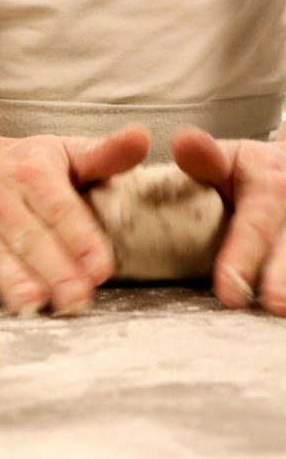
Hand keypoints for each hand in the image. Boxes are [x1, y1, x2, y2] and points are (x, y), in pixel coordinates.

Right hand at [0, 125, 149, 314]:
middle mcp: (0, 200)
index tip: (100, 268)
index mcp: (33, 175)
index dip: (81, 239)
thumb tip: (141, 139)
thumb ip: (105, 154)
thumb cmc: (18, 164)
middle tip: (78, 299)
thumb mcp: (63, 150)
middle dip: (55, 271)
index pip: (61, 209)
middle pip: (30, 239)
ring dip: (14, 281)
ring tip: (35, 304)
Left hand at [171, 126, 285, 314]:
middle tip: (272, 306)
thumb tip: (183, 142)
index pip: (257, 225)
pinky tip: (278, 317)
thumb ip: (203, 157)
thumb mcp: (225, 157)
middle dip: (283, 279)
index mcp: (272, 185)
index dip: (243, 257)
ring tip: (279, 313)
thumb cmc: (245, 171)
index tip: (228, 293)